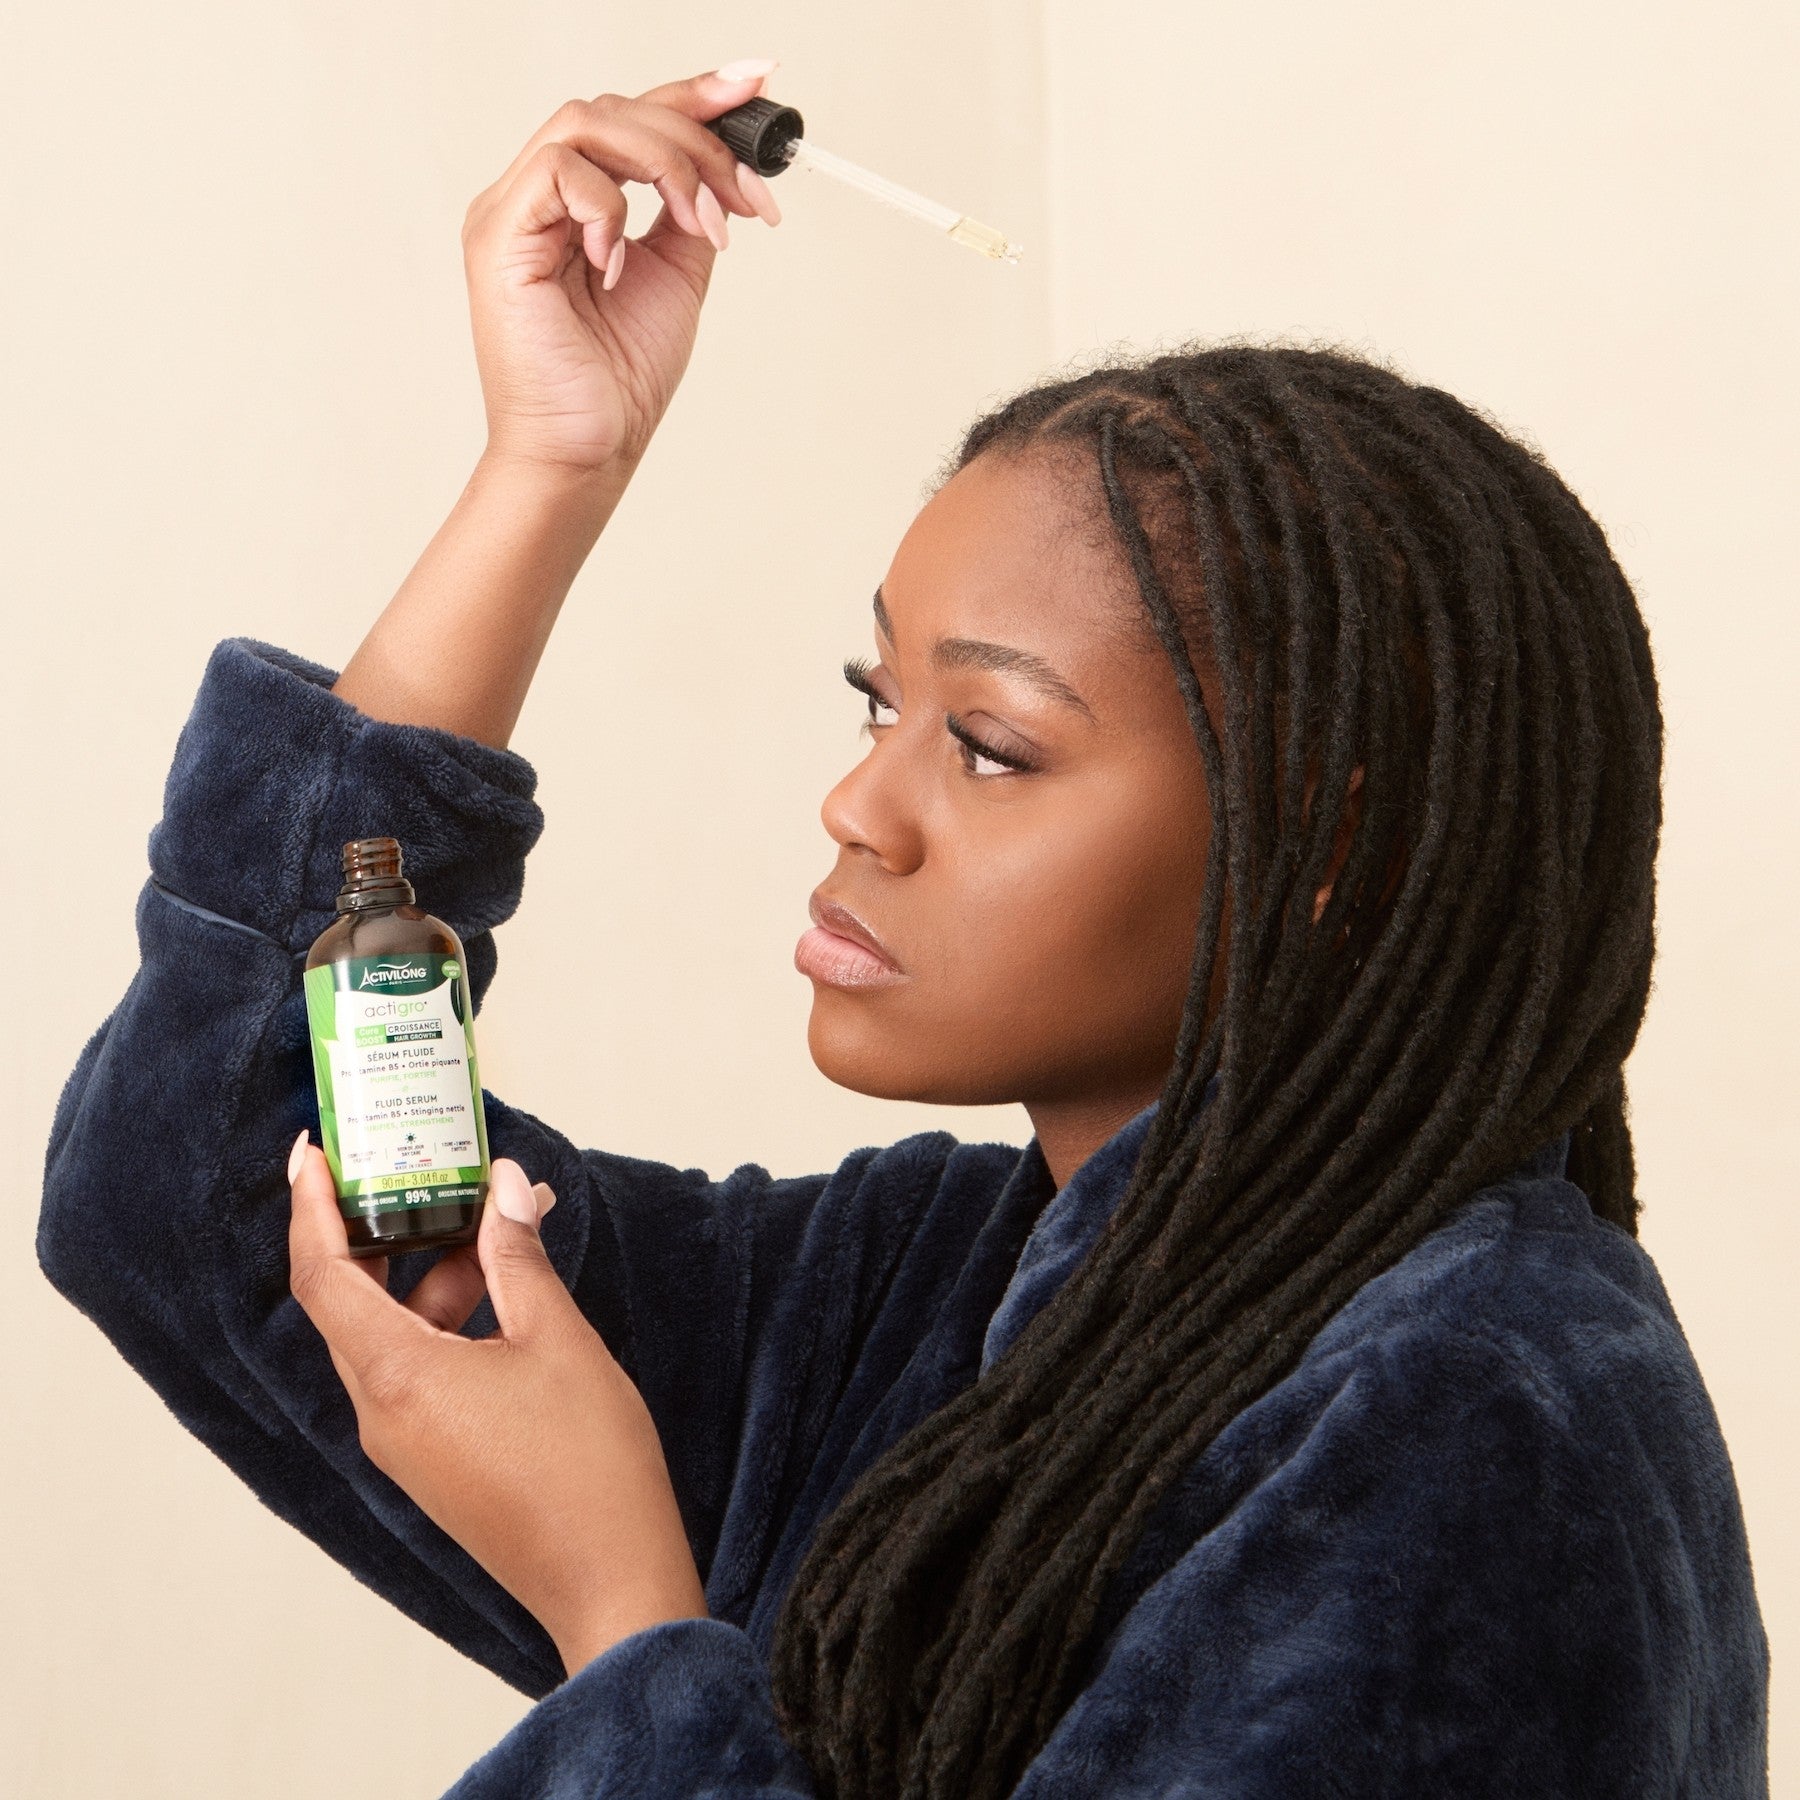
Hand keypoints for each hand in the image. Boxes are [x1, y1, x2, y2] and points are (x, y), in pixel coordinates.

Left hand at [285, 1136, 707, 1676]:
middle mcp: (382, 1412)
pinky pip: (419, 1369)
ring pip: (394, 1334)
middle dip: (386, 1227)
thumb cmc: (588, 1463)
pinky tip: (508, 1289)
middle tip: (422, 1169)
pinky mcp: (435, 1460)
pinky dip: (451, 1318)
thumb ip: (519, 1256)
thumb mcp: (557, 1338)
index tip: (311, 1152)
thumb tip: (503, 1186)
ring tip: (503, 1223)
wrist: (610, 1579)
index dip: (310, 1207)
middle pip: (352, 1300)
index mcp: (397, 1377)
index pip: (322, 1275)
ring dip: (436, 1273)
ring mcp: (406, 1442)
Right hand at [462, 62, 784, 476]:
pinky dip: (609, 206)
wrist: (586, 452)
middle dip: (697, 140)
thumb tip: (726, 172)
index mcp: (575, 205)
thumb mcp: (676, 281)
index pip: (632, 121)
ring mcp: (513, 211)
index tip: (757, 82)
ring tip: (703, 227)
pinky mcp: (498, 236)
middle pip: (617, 110)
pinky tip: (622, 263)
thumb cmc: (617, 384)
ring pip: (589, 122)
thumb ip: (689, 219)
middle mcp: (538, 197)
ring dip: (666, 165)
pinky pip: (558, 169)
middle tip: (747, 197)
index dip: (696, 94)